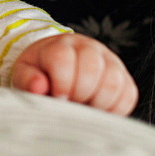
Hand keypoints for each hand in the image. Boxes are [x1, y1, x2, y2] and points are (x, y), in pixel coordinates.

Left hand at [11, 33, 137, 115]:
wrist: (59, 64)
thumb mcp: (25, 73)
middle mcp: (88, 47)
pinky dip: (115, 109)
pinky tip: (98, 110)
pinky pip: (129, 94)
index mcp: (61, 44)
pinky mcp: (125, 77)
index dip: (61, 83)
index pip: (63, 59)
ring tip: (83, 108)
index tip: (57, 98)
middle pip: (91, 69)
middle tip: (70, 104)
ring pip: (113, 81)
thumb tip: (38, 87)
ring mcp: (110, 61)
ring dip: (97, 102)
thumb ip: (27, 79)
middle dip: (79, 94)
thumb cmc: (41, 71)